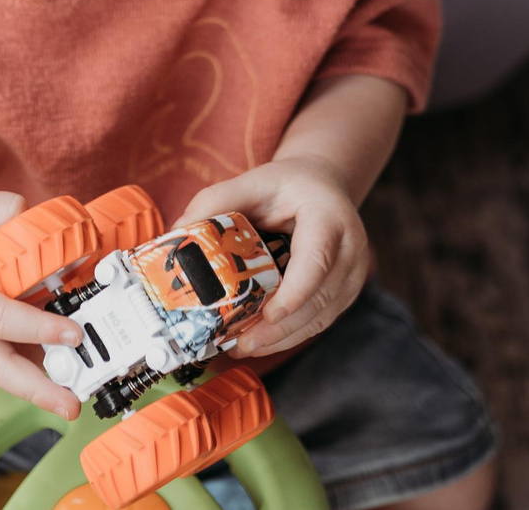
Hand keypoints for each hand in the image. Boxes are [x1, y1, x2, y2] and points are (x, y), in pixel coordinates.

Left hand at [181, 157, 370, 357]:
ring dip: (282, 337)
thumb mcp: (253, 181)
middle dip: (280, 327)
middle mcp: (350, 248)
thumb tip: (177, 233)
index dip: (296, 291)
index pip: (317, 259)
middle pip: (319, 296)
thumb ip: (217, 201)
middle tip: (241, 343)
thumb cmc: (288, 186)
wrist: (322, 187)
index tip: (270, 316)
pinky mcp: (344, 293)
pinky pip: (319, 320)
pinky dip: (290, 334)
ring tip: (243, 346)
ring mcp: (352, 274)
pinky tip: (260, 341)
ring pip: (320, 316)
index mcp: (330, 216)